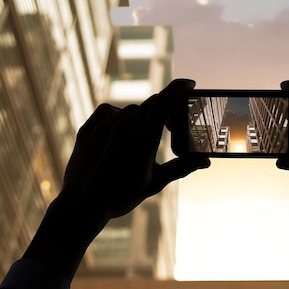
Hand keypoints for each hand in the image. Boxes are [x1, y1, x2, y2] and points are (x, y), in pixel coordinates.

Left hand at [57, 78, 209, 234]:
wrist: (83, 206)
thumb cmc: (121, 196)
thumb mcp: (155, 182)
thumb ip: (181, 167)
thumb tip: (205, 162)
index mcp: (146, 136)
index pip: (167, 99)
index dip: (180, 87)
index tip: (189, 83)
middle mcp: (125, 125)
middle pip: (152, 103)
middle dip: (165, 108)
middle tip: (171, 124)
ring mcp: (105, 126)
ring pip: (130, 109)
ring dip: (141, 116)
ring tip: (142, 137)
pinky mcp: (88, 129)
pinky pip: (107, 111)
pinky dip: (117, 115)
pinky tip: (119, 128)